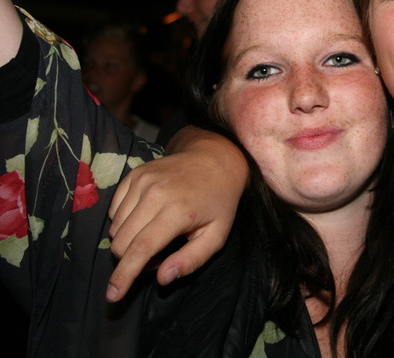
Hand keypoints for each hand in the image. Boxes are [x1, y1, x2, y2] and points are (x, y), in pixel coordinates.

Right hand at [106, 126, 248, 301]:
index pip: (141, 249)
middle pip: (122, 242)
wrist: (215, 160)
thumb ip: (191, 260)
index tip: (113, 295)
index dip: (124, 276)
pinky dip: (124, 222)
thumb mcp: (217, 235)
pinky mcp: (134, 174)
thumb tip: (161, 278)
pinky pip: (114, 210)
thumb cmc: (218, 202)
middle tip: (158, 255)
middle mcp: (154, 193)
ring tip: (155, 234)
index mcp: (177, 211)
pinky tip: (147, 218)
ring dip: (128, 241)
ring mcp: (141, 181)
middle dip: (130, 260)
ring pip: (115, 228)